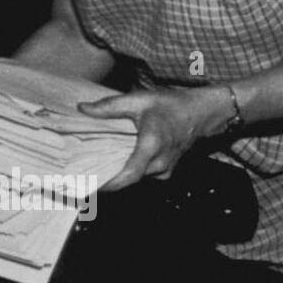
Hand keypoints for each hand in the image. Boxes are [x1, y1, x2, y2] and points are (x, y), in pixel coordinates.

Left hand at [80, 86, 231, 191]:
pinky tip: (113, 163)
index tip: (90, 184)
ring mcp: (165, 168)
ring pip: (135, 178)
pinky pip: (143, 175)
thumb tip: (83, 108)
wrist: (200, 113)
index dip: (109, 183)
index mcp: (152, 144)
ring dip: (117, 175)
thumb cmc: (170, 105)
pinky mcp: (166, 170)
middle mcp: (160, 161)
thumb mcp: (138, 99)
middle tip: (82, 176)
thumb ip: (109, 106)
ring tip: (93, 170)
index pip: (129, 173)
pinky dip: (128, 171)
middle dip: (106, 179)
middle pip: (129, 179)